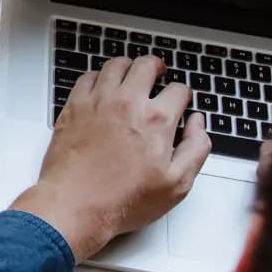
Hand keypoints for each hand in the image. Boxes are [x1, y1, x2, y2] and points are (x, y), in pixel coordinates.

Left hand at [11, 56, 211, 259]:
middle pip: (146, 65)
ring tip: (131, 74)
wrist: (74, 205)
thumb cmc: (121, 200)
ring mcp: (98, 102)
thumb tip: (198, 125)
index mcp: (157, 120)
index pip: (179, 89)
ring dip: (128, 67)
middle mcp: (128, 103)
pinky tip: (101, 86)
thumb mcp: (176, 185)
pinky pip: (87, 77)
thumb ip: (195, 148)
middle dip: (157, 67)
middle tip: (158, 74)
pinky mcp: (74, 107)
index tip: (179, 100)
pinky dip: (98, 77)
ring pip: (116, 65)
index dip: (183, 94)